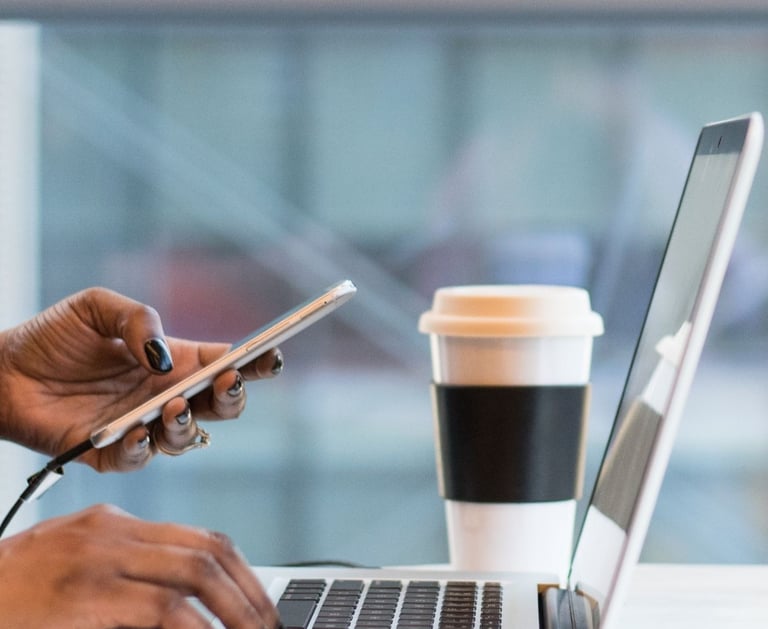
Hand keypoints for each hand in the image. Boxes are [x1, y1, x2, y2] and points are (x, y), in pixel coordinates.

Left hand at [0, 287, 283, 470]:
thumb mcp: (97, 308)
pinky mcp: (112, 452)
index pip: (226, 363)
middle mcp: (166, 395)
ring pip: (187, 437)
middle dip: (234, 396)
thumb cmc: (54, 336)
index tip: (271, 355)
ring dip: (188, 424)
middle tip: (226, 381)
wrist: (2, 370)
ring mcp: (143, 426)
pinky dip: (144, 448)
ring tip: (172, 406)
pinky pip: (140, 459)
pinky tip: (136, 430)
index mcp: (174, 361)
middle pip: (221, 405)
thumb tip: (165, 358)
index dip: (254, 362)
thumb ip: (138, 320)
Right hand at [0, 504, 279, 628]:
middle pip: (205, 555)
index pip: (198, 540)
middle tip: (268, 628)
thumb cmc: (8, 595)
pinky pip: (158, 613)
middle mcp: (110, 535)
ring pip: (191, 580)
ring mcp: (95, 564)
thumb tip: (184, 606)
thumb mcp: (72, 570)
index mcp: (112, 526)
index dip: (241, 574)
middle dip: (248, 596)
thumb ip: (125, 573)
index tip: (259, 604)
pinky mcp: (82, 598)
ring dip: (232, 615)